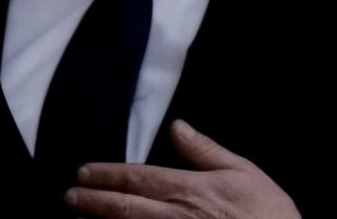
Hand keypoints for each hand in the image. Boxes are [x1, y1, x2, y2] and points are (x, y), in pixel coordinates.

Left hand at [65, 119, 300, 217]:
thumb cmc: (267, 214)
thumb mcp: (244, 172)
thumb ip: (206, 150)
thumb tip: (178, 127)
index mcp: (189, 190)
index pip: (138, 179)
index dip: (108, 175)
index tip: (84, 172)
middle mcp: (175, 218)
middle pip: (123, 208)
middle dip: (93, 200)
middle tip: (69, 195)